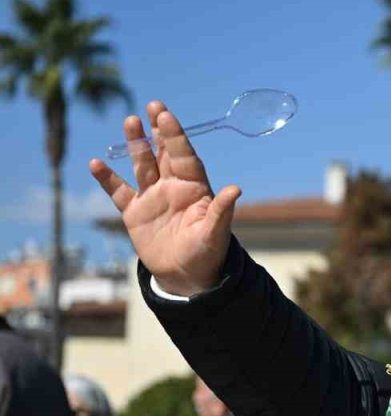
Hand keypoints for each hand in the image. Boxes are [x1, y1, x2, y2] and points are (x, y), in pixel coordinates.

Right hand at [89, 100, 239, 295]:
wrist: (187, 276)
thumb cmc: (207, 253)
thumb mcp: (215, 233)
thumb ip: (222, 211)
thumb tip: (235, 189)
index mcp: (194, 188)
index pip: (184, 156)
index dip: (175, 137)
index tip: (166, 116)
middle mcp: (173, 187)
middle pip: (163, 153)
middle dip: (158, 130)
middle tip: (153, 105)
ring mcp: (152, 197)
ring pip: (142, 165)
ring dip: (136, 145)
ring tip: (130, 121)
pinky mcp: (134, 212)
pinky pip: (118, 191)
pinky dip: (107, 179)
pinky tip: (96, 164)